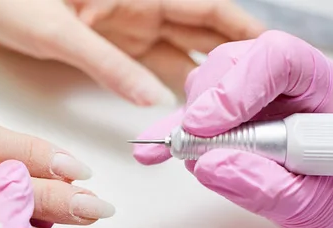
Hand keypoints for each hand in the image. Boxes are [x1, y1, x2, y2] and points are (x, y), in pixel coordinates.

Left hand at [0, 0, 264, 104]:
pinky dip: (162, 87)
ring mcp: (122, 26)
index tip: (273, 56)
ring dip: (199, 81)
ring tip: (225, 112)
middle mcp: (137, 6)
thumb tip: (155, 100)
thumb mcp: (59, 31)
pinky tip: (179, 108)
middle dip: (230, 62)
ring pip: (175, 53)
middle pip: (200, 33)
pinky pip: (144, 67)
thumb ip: (109, 65)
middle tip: (256, 97)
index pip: (207, 7)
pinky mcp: (104, 44)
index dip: (243, 30)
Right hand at [133, 31, 332, 227]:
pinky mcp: (229, 121)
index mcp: (321, 89)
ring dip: (190, 120)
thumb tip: (211, 165)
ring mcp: (253, 99)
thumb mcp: (313, 205)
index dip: (237, 86)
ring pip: (208, 83)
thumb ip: (266, 186)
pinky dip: (172, 135)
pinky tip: (153, 152)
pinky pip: (193, 117)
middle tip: (190, 142)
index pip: (277, 59)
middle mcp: (285, 85)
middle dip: (205, 102)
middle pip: (234, 63)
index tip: (206, 126)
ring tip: (186, 154)